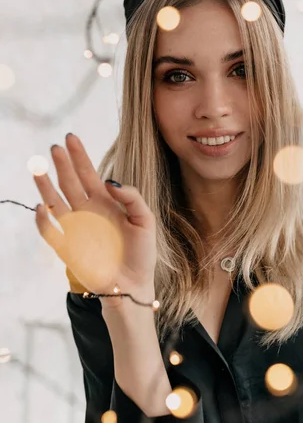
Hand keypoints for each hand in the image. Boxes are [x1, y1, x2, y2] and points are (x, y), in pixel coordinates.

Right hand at [33, 134, 156, 308]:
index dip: (79, 156)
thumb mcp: (145, 220)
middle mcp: (87, 211)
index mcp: (105, 202)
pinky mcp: (67, 248)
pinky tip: (43, 206)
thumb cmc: (141, 253)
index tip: (71, 138)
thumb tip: (109, 182)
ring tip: (38, 167)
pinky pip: (50, 232)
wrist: (133, 284)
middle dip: (62, 164)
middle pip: (69, 182)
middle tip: (55, 146)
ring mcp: (75, 228)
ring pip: (55, 202)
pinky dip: (43, 220)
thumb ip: (131, 198)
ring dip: (45, 185)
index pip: (88, 174)